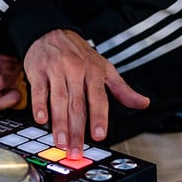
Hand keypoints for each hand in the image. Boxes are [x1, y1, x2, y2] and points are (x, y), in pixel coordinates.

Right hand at [23, 29, 149, 158]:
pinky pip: (39, 90)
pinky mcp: (38, 71)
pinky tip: (41, 119)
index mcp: (94, 71)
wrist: (51, 32)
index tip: (98, 136)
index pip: (98, 98)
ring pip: (59, 100)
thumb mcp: (104, 68)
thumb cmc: (79, 54)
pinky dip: (39, 105)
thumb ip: (122, 89)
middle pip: (77, 104)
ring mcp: (56, 70)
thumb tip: (143, 103)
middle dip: (76, 130)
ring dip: (59, 123)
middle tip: (75, 150)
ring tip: (60, 142)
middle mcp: (76, 70)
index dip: (98, 118)